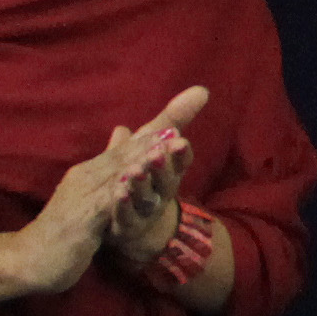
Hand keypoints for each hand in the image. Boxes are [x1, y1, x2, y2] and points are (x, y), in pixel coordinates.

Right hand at [19, 86, 205, 293]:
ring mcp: (81, 199)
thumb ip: (110, 162)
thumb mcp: (92, 193)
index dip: (158, 130)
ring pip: (114, 177)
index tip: (189, 109)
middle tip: (180, 126)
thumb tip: (124, 130)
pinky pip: (100, 209)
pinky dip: (115, 198)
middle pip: (125, 154)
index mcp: (93, 170)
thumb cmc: (67, 224)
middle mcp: (86, 178)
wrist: (32, 258)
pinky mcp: (78, 224)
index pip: (130, 147)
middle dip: (154, 138)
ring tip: (163, 149)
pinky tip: (129, 191)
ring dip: (138, 162)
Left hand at [105, 128, 195, 268]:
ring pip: (146, 197)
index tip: (179, 141)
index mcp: (170, 171)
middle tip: (157, 153)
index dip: (180, 153)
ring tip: (133, 170)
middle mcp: (162, 191)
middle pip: (166, 179)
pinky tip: (117, 192)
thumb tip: (199, 90)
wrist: (138, 225)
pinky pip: (125, 215)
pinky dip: (123, 204)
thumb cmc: (148, 179)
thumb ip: (170, 121)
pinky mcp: (127, 225)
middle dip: (162, 166)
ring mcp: (146, 210)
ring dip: (141, 183)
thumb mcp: (157, 148)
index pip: (181, 160)